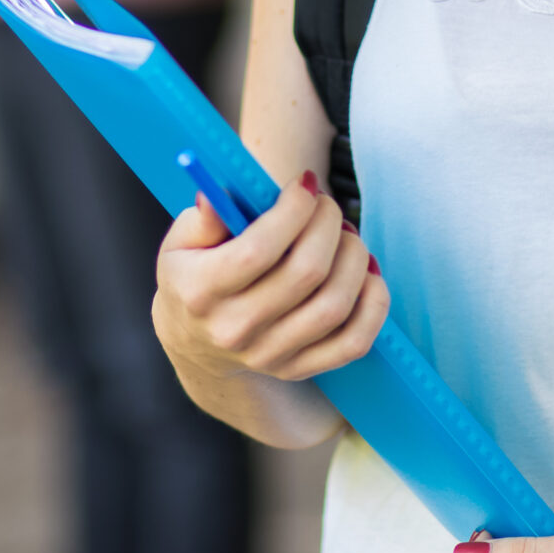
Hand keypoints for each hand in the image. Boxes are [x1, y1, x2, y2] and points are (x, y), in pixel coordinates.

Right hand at [153, 170, 387, 383]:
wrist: (194, 344)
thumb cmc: (193, 276)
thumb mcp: (180, 244)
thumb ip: (201, 219)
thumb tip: (215, 199)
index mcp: (201, 291)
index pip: (258, 250)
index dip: (293, 211)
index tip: (305, 184)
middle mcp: (235, 329)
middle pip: (306, 273)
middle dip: (328, 225)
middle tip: (327, 206)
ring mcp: (269, 354)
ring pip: (334, 305)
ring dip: (354, 259)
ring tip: (346, 236)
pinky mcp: (298, 368)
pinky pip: (354, 342)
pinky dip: (373, 304)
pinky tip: (367, 274)